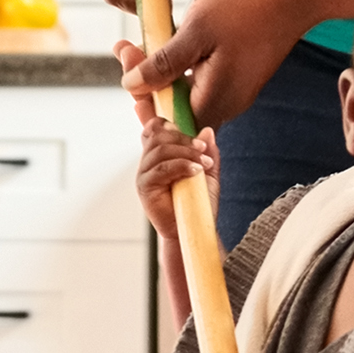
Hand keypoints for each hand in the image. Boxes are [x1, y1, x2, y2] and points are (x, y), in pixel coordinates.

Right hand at [129, 111, 221, 246]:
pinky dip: (181, 166)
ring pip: (160, 150)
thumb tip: (207, 131)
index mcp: (159, 156)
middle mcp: (148, 163)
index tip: (185, 129)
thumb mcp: (208, 173)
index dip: (165, 123)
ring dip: (186, 153)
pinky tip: (196, 171)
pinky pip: (161, 168)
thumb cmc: (198, 203)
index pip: (153, 129)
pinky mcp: (145, 188)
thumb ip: (207, 152)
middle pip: (158, 136)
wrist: (194, 229)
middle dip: (183, 139)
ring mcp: (145, 175)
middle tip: (203, 150)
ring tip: (203, 164)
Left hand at [145, 0, 332, 128]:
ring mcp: (235, 93)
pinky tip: (172, 46)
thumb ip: (163, 64)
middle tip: (126, 49)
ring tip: (141, 44)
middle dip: (146, 83)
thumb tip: (132, 86)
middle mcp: (227, 105)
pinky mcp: (240, 79)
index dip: (141, 99)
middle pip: (175, 110)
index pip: (166, 121)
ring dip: (162, 74)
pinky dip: (182, 69)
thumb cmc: (249, 7)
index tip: (127, 64)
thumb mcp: (196, 32)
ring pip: (188, 95)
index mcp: (215, 99)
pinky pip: (203, 84)